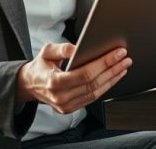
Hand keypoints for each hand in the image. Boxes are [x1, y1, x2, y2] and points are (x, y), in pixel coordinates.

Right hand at [15, 43, 130, 113]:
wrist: (30, 85)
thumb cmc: (40, 66)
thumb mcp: (47, 52)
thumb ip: (63, 48)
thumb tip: (79, 47)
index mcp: (54, 82)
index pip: (85, 74)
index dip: (104, 63)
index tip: (117, 53)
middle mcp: (60, 97)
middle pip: (93, 83)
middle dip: (112, 69)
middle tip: (126, 58)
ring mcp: (65, 106)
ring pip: (96, 93)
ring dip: (113, 79)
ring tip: (123, 66)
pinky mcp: (70, 109)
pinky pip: (92, 98)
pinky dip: (105, 87)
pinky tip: (113, 77)